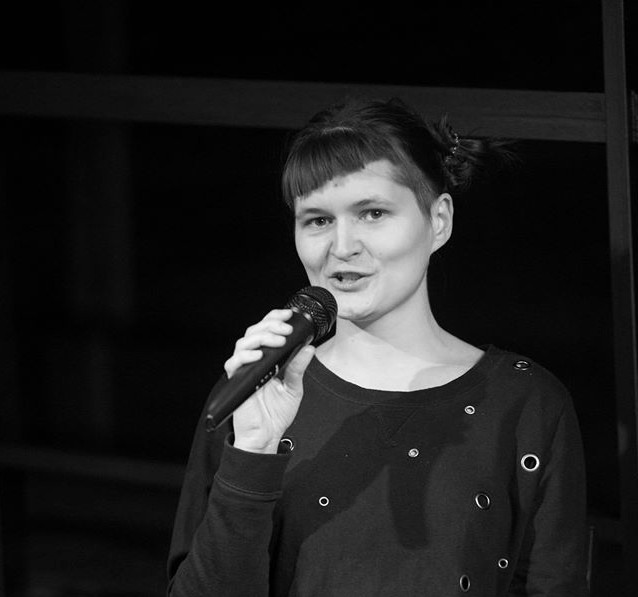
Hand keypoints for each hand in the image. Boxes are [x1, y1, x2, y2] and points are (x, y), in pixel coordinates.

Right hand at [223, 309, 315, 453]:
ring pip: (244, 343)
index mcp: (266, 359)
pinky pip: (235, 363)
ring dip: (262, 337)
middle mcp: (253, 361)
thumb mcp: (293, 387)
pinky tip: (260, 355)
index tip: (289, 315)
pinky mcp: (237, 381)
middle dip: (270, 325)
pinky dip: (246, 356)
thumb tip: (309, 348)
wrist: (266, 437)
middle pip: (254, 332)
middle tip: (286, 329)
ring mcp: (244, 370)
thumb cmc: (275, 415)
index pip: (266, 330)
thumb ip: (299, 367)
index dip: (274, 318)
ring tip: (278, 340)